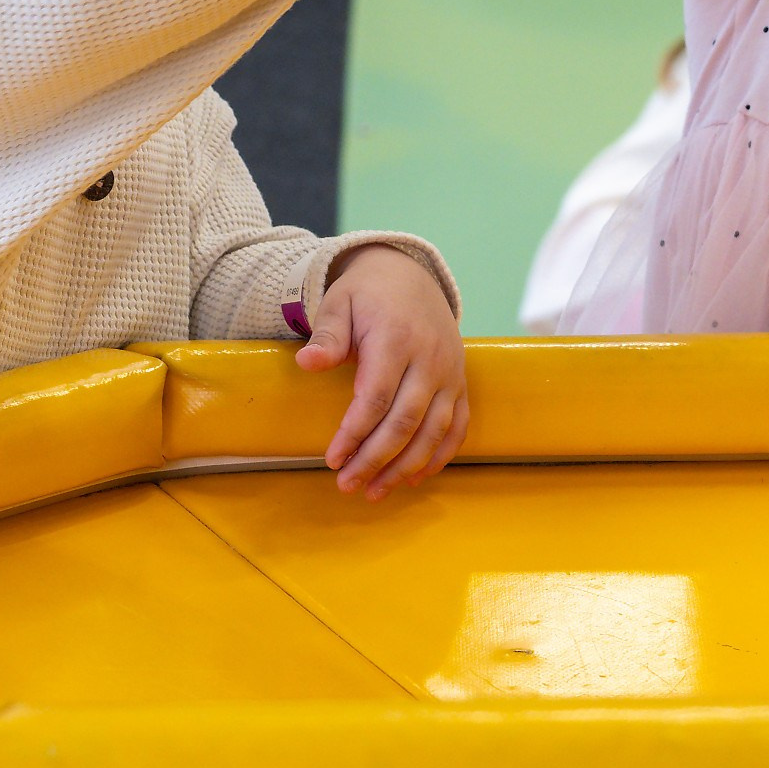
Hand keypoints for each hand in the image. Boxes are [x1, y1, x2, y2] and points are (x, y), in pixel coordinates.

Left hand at [295, 245, 468, 500]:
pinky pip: (457, 426)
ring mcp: (450, 373)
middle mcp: (429, 359)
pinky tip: (415, 477)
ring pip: (434, 430)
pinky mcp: (460, 383)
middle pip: (405, 420)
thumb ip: (327, 334)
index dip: (354, 432)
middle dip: (376, 459)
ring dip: (406, 467)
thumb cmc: (366, 294)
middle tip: (347, 484)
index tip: (332, 459)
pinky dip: (440, 455)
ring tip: (376, 491)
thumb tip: (308, 362)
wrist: (410, 275)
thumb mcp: (339, 302)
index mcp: (396, 339)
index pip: (376, 397)